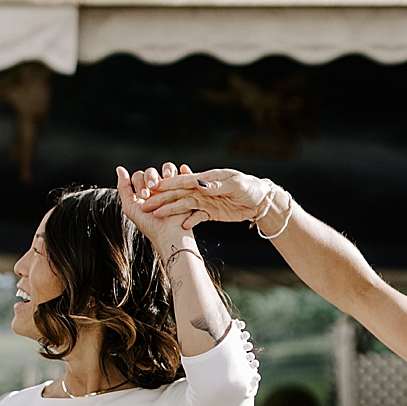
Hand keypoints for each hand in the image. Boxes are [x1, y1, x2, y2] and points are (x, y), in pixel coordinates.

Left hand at [116, 164, 203, 258]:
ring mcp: (172, 188)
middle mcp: (157, 190)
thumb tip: (120, 169)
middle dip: (150, 178)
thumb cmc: (150, 225)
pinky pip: (184, 174)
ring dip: (166, 170)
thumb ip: (124, 188)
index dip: (140, 182)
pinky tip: (177, 174)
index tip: (144, 196)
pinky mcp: (185, 190)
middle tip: (151, 192)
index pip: (139, 176)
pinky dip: (182, 171)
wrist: (169, 234)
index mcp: (145, 193)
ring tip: (166, 179)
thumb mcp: (130, 207)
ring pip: (168, 168)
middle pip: (151, 172)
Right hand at [138, 167, 276, 227]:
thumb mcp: (235, 185)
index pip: (184, 181)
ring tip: (156, 216)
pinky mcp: (211, 213)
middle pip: (178, 194)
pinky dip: (189, 221)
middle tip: (145, 205)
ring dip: (170, 211)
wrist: (261, 200)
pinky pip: (196, 217)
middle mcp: (203, 190)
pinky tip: (181, 227)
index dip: (168, 184)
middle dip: (162, 199)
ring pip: (184, 206)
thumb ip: (216, 185)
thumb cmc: (249, 187)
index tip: (153, 187)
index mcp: (206, 179)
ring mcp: (206, 202)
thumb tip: (199, 183)